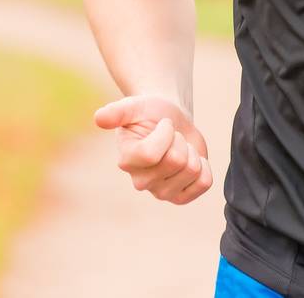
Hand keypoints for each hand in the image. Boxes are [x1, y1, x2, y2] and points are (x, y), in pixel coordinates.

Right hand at [94, 94, 213, 204]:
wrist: (169, 120)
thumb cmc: (149, 112)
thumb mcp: (134, 106)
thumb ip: (116, 112)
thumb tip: (98, 119)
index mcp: (126, 160)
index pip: (151, 154)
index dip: (165, 133)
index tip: (164, 123)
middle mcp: (141, 181)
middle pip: (176, 161)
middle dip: (180, 140)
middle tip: (171, 136)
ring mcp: (161, 192)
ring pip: (192, 170)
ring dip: (191, 151)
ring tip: (178, 146)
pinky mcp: (181, 197)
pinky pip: (204, 183)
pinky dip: (204, 165)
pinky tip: (191, 159)